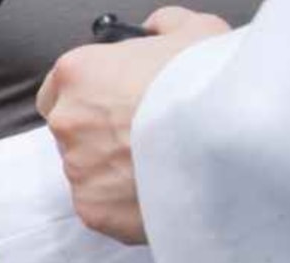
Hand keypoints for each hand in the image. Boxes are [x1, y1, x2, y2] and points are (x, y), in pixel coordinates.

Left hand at [36, 7, 230, 243]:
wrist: (231, 139)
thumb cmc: (209, 81)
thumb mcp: (194, 30)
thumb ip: (163, 26)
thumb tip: (155, 29)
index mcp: (77, 73)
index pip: (58, 90)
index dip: (87, 98)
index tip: (110, 104)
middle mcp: (66, 121)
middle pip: (74, 133)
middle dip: (102, 136)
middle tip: (145, 137)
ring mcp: (77, 169)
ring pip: (89, 173)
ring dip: (116, 171)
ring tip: (162, 166)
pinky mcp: (93, 209)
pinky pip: (104, 207)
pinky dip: (127, 204)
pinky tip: (160, 192)